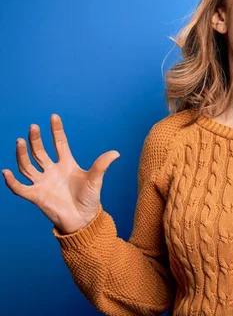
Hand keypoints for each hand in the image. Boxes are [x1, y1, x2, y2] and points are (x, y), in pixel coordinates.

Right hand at [3, 114, 119, 233]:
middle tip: (33, 126)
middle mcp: (52, 171)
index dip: (56, 130)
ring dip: (22, 154)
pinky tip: (6, 172)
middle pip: (40, 151)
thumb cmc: (89, 200)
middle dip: (36, 139)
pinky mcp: (36, 196)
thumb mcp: (95, 180)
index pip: (59, 143)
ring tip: (20, 141)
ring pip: (28, 165)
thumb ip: (102, 166)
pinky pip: (20, 188)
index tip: (53, 116)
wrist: (83, 220)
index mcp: (67, 164)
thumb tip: (116, 152)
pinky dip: (12, 181)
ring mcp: (43, 182)